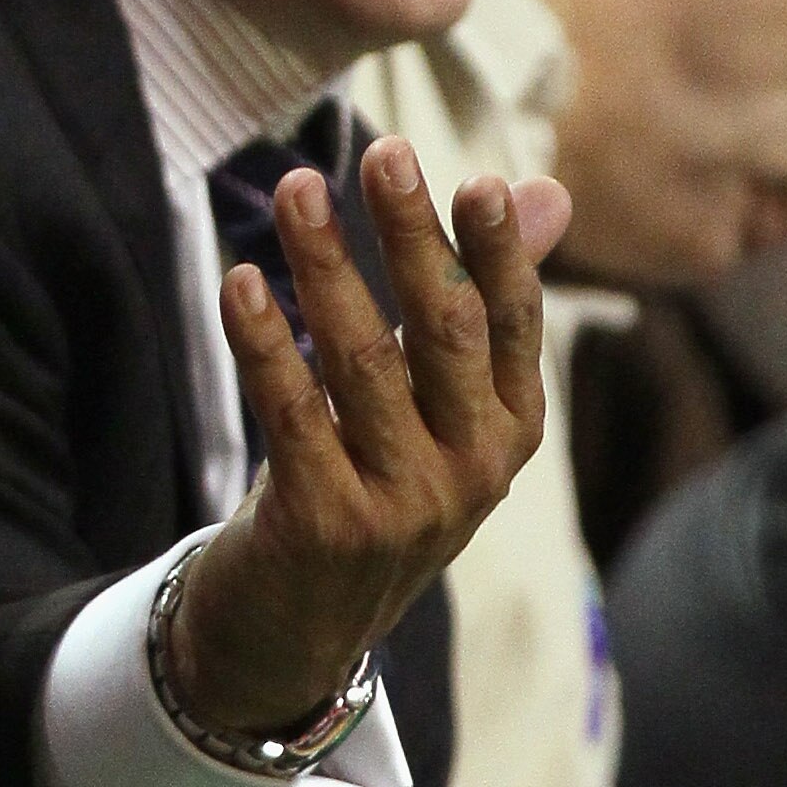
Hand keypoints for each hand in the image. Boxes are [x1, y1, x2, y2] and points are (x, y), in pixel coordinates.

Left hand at [164, 140, 564, 736]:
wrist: (295, 634)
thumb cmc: (373, 490)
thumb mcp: (442, 408)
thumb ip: (483, 297)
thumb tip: (545, 187)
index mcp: (508, 432)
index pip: (510, 324)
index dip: (496, 253)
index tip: (475, 177)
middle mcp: (470, 470)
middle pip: (445, 331)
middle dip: (414, 238)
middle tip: (384, 152)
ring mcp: (402, 503)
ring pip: (362, 360)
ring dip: (326, 266)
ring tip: (293, 188)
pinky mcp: (326, 523)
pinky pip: (291, 412)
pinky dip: (265, 342)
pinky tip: (240, 282)